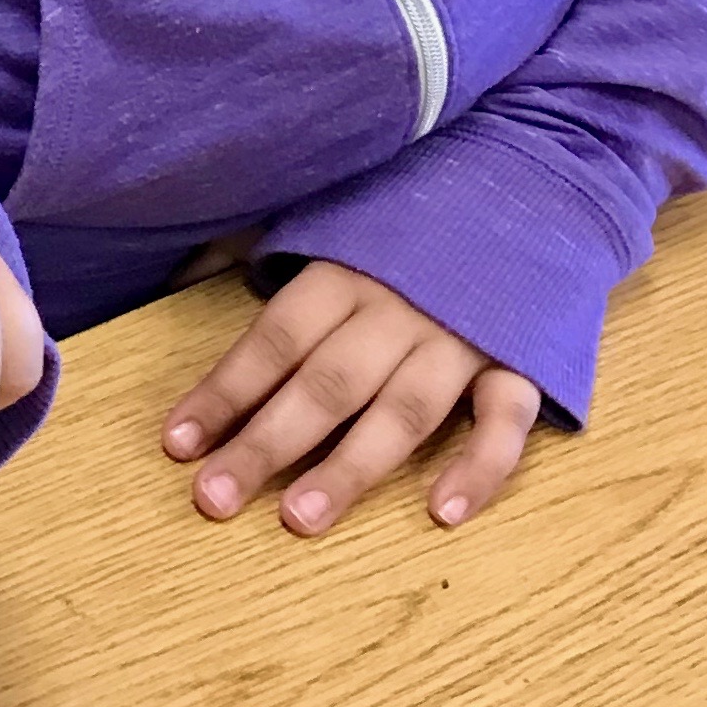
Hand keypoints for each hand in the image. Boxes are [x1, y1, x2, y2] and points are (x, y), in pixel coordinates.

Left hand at [162, 260, 541, 537]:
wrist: (529, 186)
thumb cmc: (411, 224)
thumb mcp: (340, 227)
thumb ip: (281, 269)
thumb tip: (188, 277)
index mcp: (345, 271)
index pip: (273, 340)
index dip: (224, 393)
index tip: (177, 444)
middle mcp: (399, 306)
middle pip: (326, 383)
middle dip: (266, 442)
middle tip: (214, 498)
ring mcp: (462, 336)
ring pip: (402, 411)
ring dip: (350, 468)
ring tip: (299, 520)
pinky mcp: (521, 360)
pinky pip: (504, 420)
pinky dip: (479, 467)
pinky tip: (442, 512)